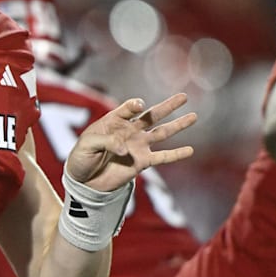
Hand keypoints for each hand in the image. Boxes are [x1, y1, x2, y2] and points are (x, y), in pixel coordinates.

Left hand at [65, 93, 195, 192]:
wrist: (83, 180)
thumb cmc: (82, 157)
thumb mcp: (87, 144)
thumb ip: (107, 142)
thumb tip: (127, 149)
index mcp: (114, 120)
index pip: (129, 108)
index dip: (135, 105)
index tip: (139, 105)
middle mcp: (130, 130)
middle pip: (152, 115)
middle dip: (168, 106)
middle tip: (184, 96)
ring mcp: (138, 145)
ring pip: (162, 133)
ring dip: (178, 125)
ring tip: (194, 116)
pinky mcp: (142, 162)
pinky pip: (162, 157)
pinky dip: (176, 154)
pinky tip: (190, 150)